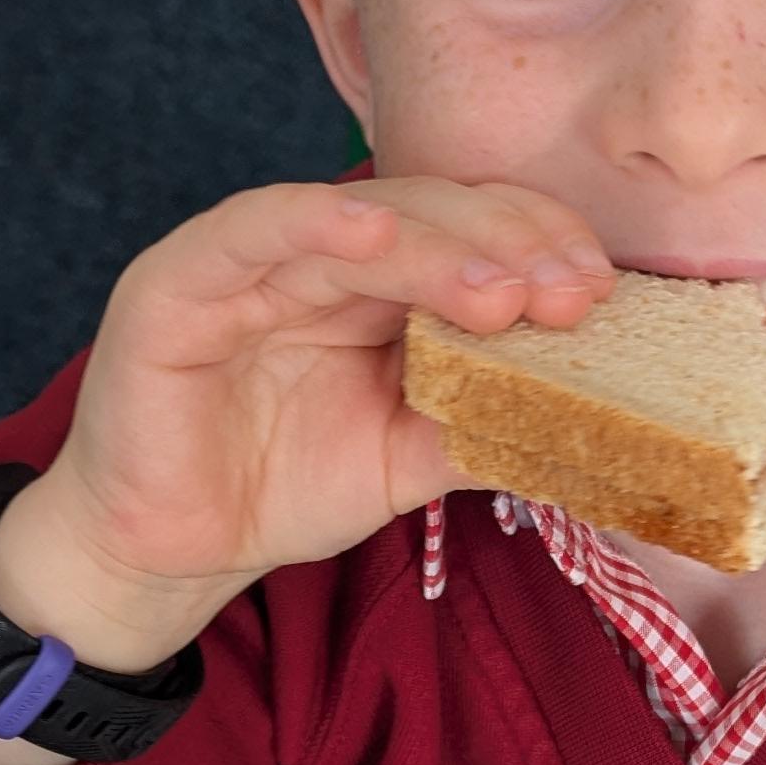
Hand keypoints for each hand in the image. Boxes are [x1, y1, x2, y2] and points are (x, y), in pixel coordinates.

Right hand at [0, 174, 609, 684]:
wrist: (166, 550)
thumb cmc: (282, 485)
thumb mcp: (408, 458)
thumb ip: (481, 423)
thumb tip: (587, 411)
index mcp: (380, 281)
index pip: (472, 230)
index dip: (538, 245)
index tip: (599, 292)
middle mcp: (321, 254)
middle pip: (431, 214)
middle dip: (509, 246)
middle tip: (569, 293)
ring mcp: (248, 259)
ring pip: (358, 221)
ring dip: (437, 246)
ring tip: (501, 292)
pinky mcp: (178, 283)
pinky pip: (250, 233)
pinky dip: (314, 223)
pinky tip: (375, 234)